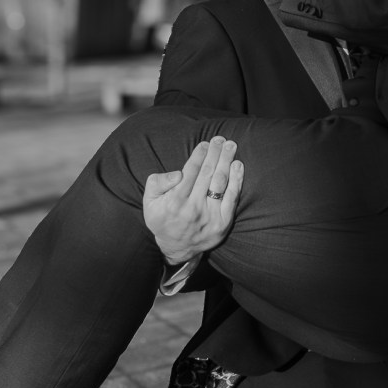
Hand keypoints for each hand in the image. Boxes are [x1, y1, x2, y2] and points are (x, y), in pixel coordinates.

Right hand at [144, 137, 243, 265]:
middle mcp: (193, 208)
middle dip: (215, 153)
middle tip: (221, 139)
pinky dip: (237, 180)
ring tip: (231, 146)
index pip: (191, 171)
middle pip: (208, 173)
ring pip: (221, 182)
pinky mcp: (223, 223)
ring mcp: (210, 216)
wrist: (176, 248)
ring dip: (227, 161)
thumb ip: (158, 182)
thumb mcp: (149, 201)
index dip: (200, 154)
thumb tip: (178, 173)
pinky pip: (232, 198)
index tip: (205, 143)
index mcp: (175, 201)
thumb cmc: (162, 218)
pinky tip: (238, 165)